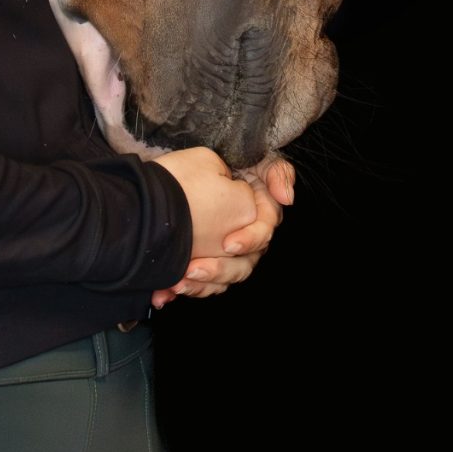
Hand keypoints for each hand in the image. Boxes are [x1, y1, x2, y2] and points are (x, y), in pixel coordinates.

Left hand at [151, 153, 294, 306]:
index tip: (228, 244)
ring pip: (221, 280)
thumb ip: (278, 174)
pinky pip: (199, 283)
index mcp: (259, 218)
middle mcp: (245, 238)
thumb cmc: (233, 160)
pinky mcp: (204, 258)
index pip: (261, 236)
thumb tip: (286, 198)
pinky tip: (166, 292)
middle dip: (218, 271)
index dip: (248, 241)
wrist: (193, 168)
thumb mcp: (257, 159)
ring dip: (200, 285)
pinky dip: (184, 287)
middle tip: (193, 270)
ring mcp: (224, 252)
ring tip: (177, 284)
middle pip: (241, 266)